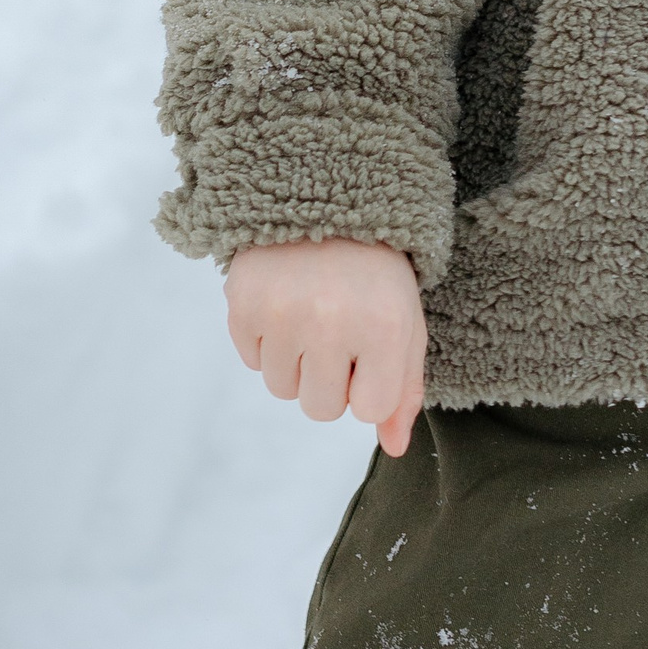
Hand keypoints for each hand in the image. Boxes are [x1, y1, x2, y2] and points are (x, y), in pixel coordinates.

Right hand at [225, 237, 426, 453]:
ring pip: (282, 389)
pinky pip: (251, 360)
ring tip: (312, 314)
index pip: (367, 410)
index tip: (369, 348)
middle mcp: (331, 321)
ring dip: (296, 363)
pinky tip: (285, 303)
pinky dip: (267, 341)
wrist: (324, 199)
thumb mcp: (405, 322)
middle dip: (330, 379)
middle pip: (320, 408)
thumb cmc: (375, 272)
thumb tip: (395, 449)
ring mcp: (281, 313)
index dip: (367, 385)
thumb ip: (404, 389)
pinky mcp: (242, 305)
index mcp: (383, 326)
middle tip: (338, 330)